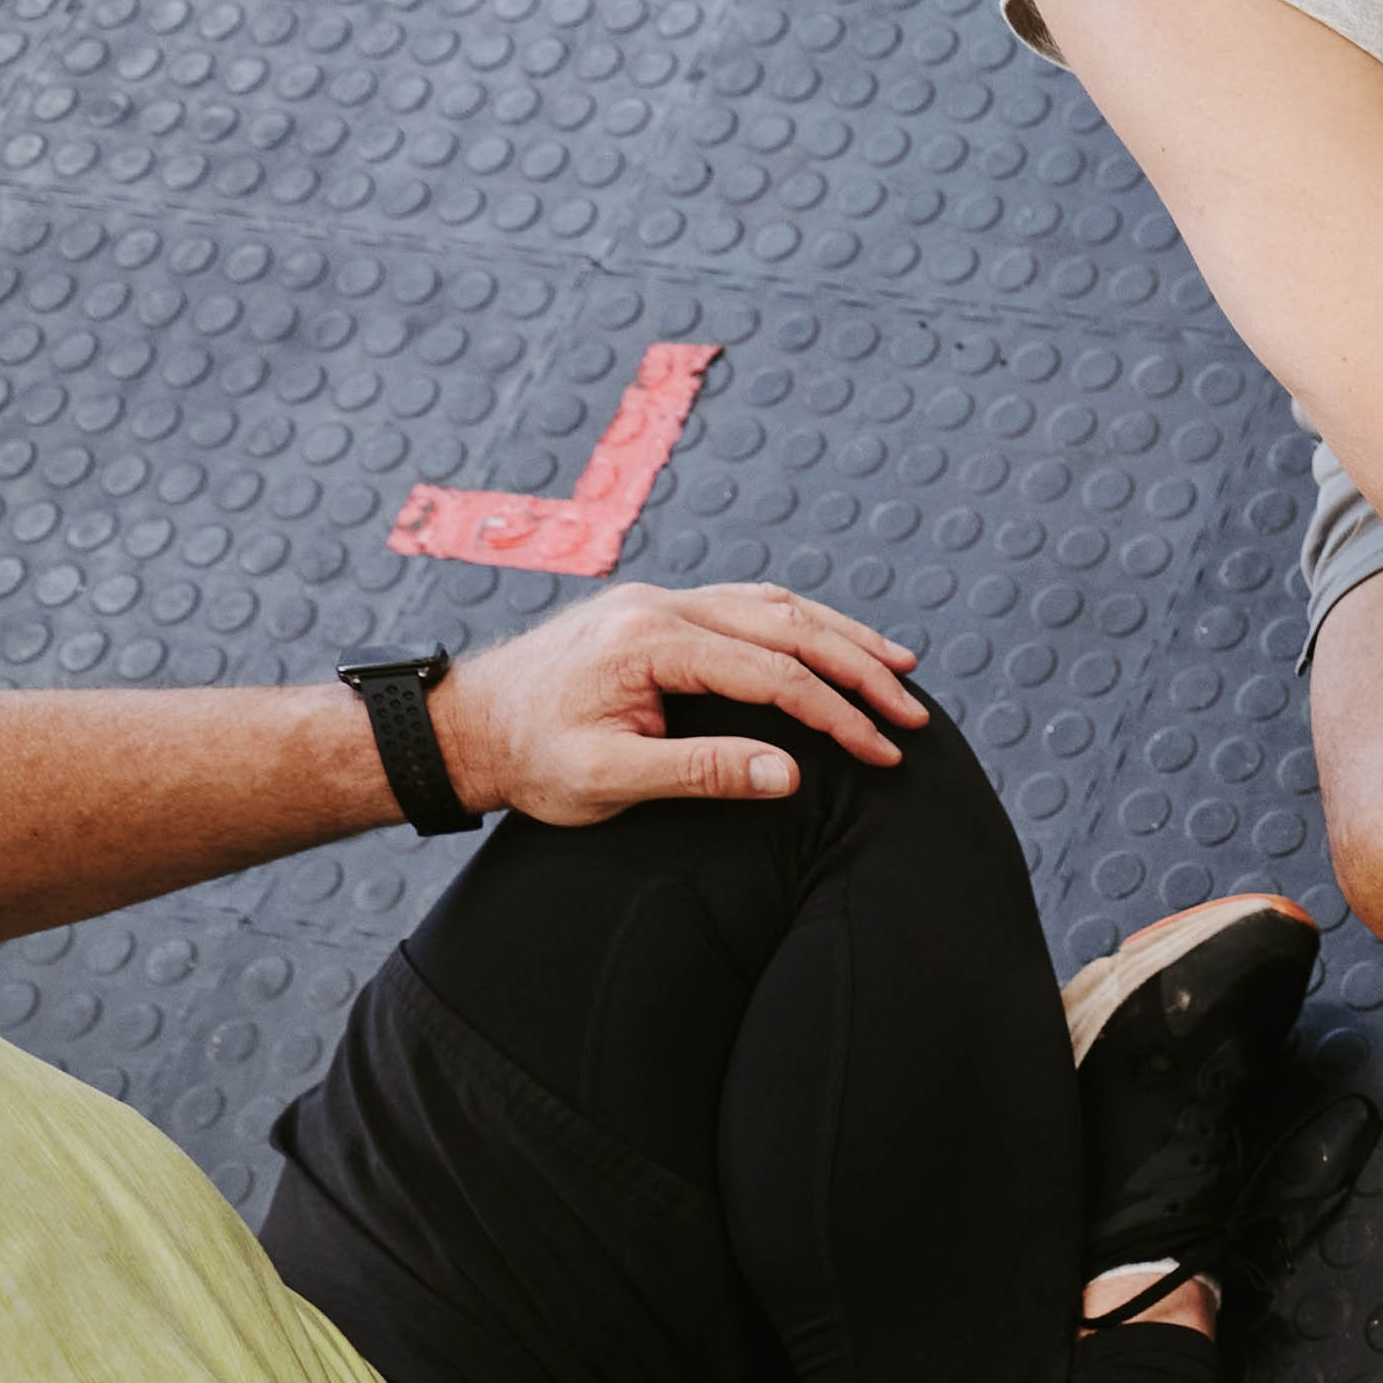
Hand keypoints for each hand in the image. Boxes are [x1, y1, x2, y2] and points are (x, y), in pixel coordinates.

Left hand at [432, 580, 929, 823]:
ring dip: (841, 636)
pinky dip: (801, 625)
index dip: (837, 713)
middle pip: (788, 624)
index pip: (773, 672)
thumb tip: (788, 773)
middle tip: (914, 711)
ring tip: (899, 668)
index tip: (885, 751)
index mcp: (650, 641)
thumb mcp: (607, 780)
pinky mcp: (658, 614)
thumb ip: (699, 772)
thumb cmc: (529, 758)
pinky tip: (832, 642)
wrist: (467, 726)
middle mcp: (661, 606)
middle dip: (860, 668)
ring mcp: (660, 602)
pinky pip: (747, 605)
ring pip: (774, 605)